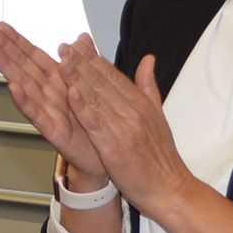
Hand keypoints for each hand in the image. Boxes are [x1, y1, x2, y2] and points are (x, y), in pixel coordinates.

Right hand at [0, 23, 106, 185]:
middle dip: (3, 47)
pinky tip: (13, 88)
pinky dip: (24, 101)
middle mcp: (48, 94)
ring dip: (7, 67)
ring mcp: (47, 111)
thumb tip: (81, 37)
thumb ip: (85, 62)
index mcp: (58, 81)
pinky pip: (37, 114)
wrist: (105, 155)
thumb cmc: (95, 124)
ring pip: (23, 85)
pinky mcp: (53, 130)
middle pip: (22, 66)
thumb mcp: (93, 87)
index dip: (16, 40)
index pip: (33, 55)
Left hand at [58, 43, 195, 217]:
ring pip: (97, 99)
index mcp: (142, 104)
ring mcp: (125, 129)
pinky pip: (96, 124)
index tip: (78, 44)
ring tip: (62, 61)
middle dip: (82, 63)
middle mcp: (133, 112)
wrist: (170, 189)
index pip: (114, 76)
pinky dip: (83, 108)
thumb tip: (148, 59)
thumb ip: (149, 87)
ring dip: (78, 79)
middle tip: (64, 45)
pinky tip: (70, 94)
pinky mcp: (116, 148)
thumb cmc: (161, 157)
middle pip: (103, 83)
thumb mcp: (158, 116)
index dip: (94, 59)